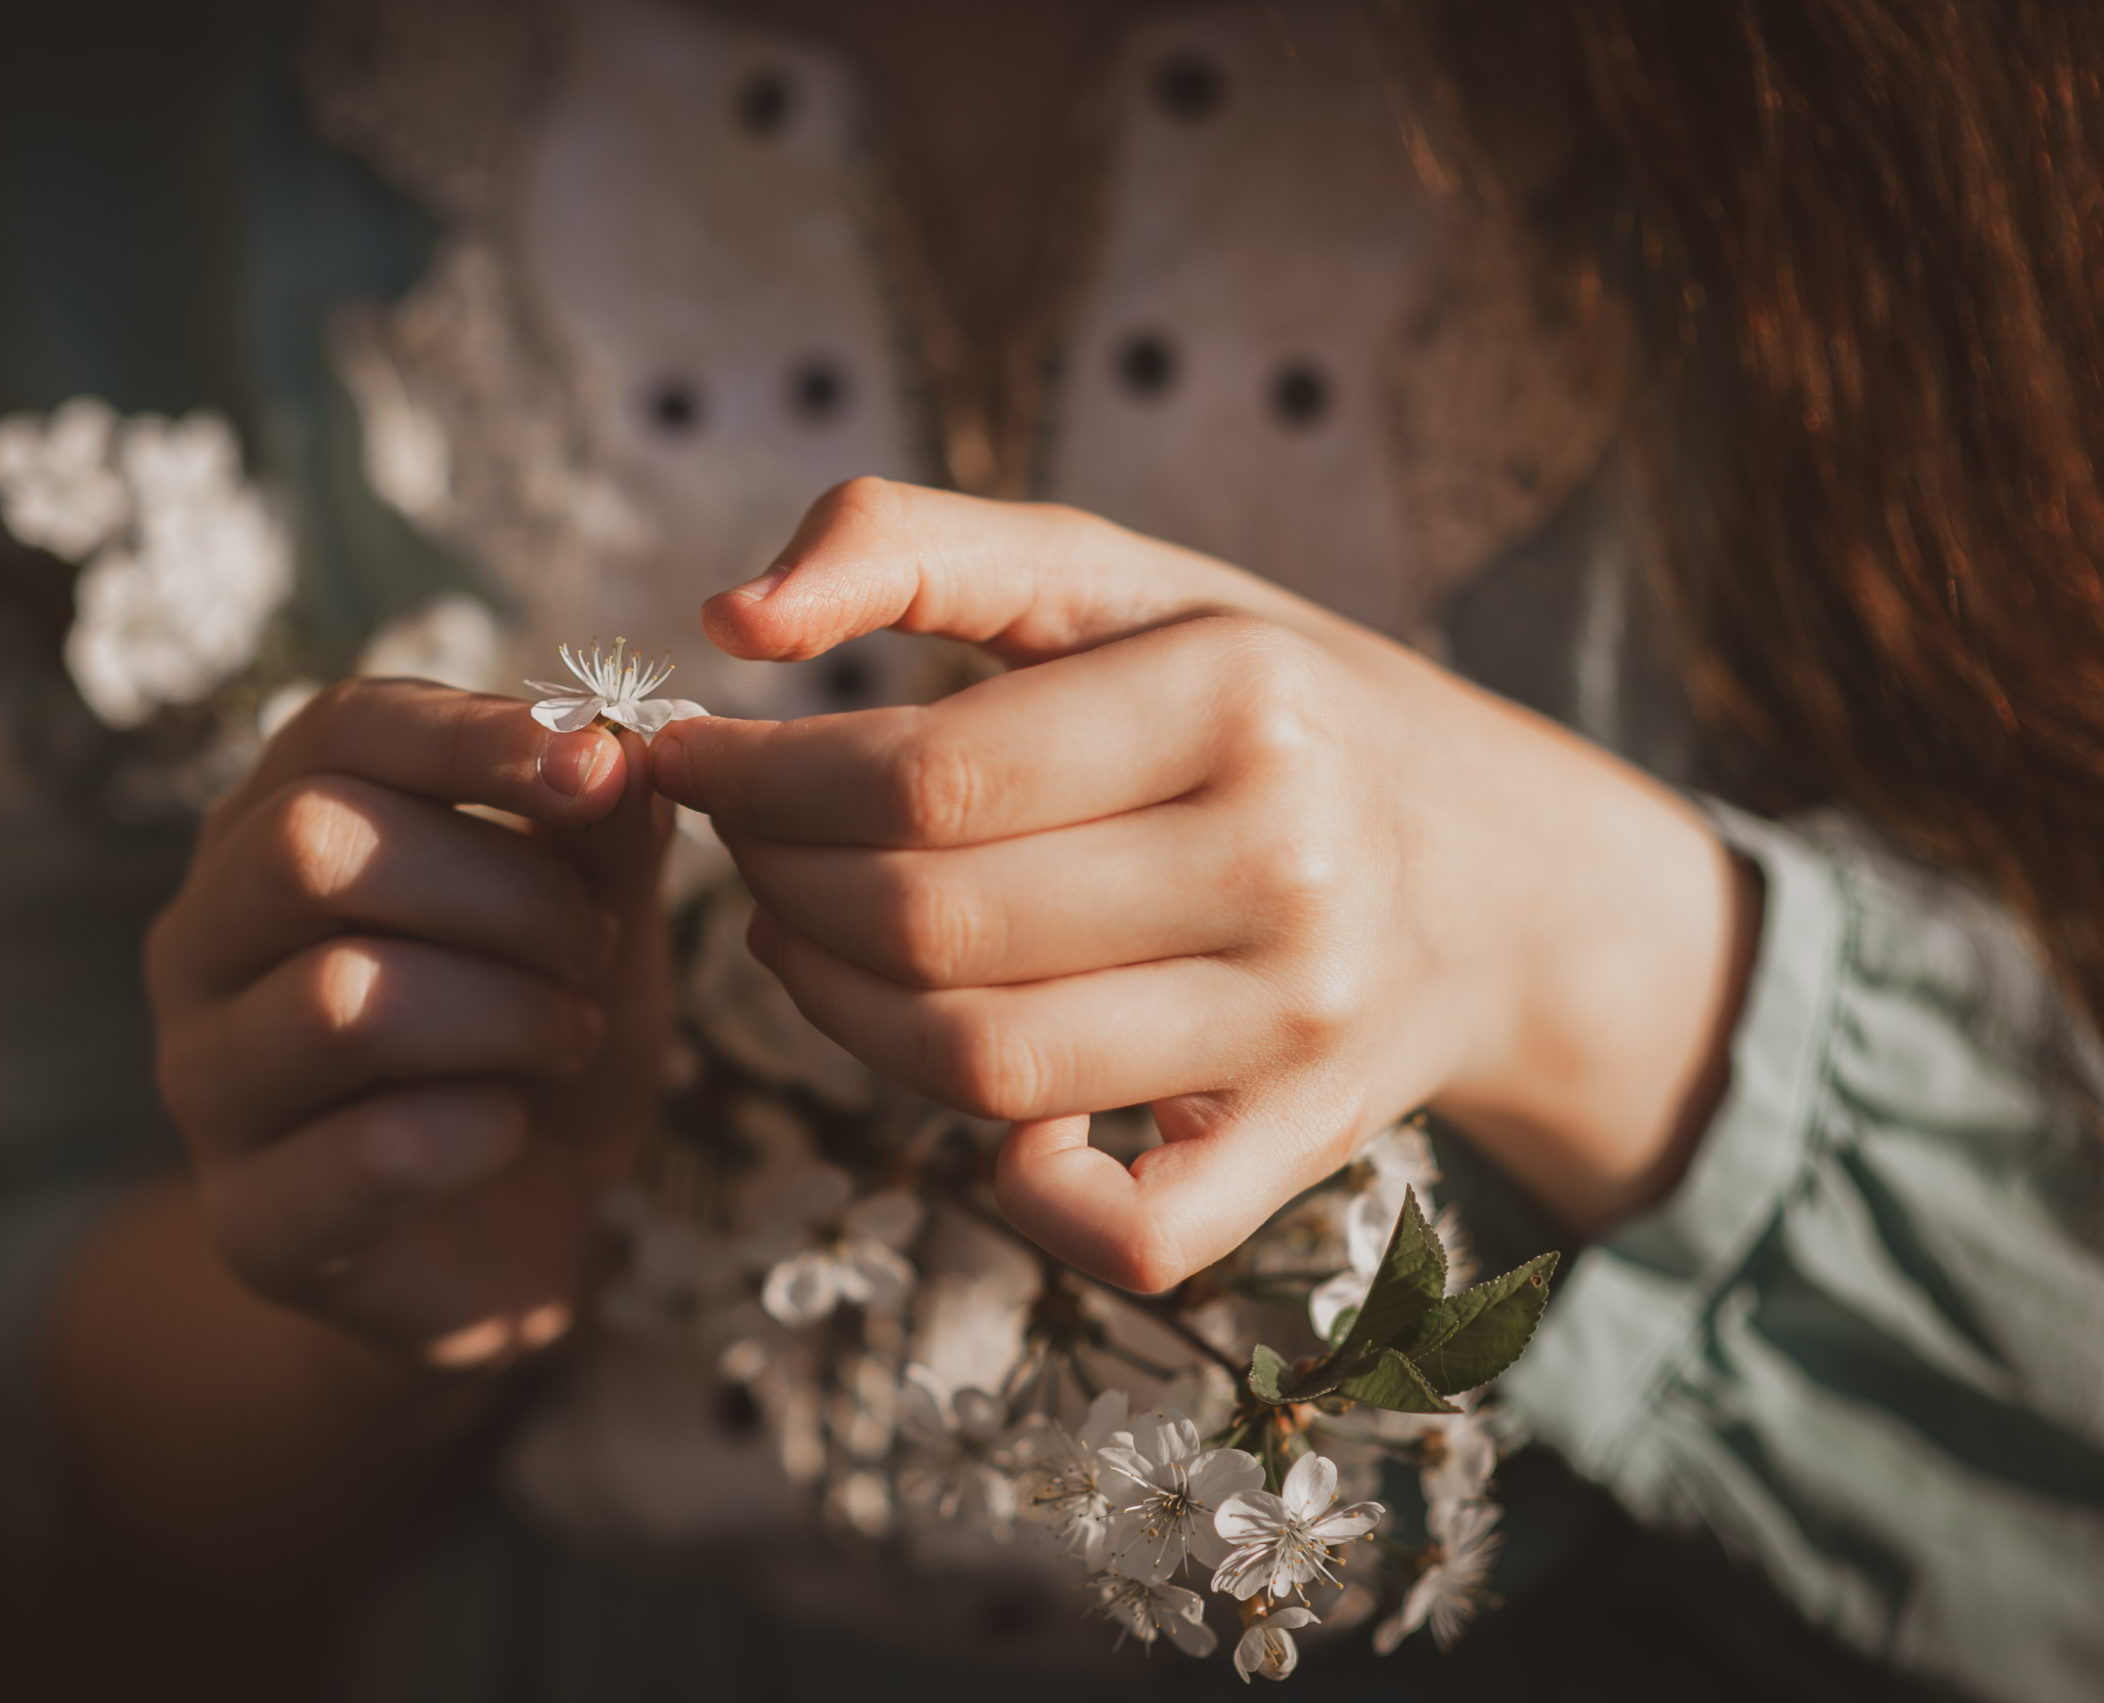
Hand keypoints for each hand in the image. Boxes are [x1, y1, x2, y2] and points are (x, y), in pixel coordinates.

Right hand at [145, 680, 671, 1369]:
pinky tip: (511, 1129)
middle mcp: (200, 945)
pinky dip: (483, 1129)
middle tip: (592, 946)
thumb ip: (599, 828)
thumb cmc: (538, 1035)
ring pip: (341, 1000)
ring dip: (505, 1011)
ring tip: (571, 1036)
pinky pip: (374, 1152)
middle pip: (310, 848)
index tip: (601, 768)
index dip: (471, 737)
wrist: (526, 1230)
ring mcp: (206, 1088)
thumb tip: (621, 740)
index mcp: (269, 831)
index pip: (333, 732)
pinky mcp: (251, 1226)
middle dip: (499, 890)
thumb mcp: (592, 913)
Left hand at [654, 480, 1751, 1291]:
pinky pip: (1127, 1229)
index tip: (687, 760)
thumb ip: (919, 544)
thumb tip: (728, 620)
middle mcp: (1286, 861)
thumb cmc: (1271, 703)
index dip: (760, 779)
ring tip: (795, 935)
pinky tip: (973, 1105)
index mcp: (1238, 695)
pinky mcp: (1308, 1145)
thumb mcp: (1124, 581)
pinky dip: (1016, 1191)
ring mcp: (1302, 1023)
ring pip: (986, 1069)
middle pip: (933, 923)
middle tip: (740, 846)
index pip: (925, 772)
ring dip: (834, 1014)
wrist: (1508, 871)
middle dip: (777, 884)